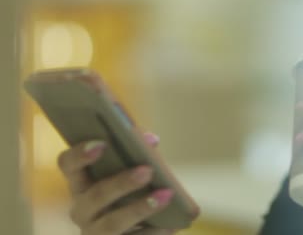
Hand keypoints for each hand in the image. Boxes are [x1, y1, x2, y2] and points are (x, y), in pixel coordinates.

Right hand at [57, 132, 175, 234]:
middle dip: (122, 183)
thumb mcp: (128, 174)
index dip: (80, 155)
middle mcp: (82, 210)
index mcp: (82, 183)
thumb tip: (151, 140)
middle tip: (147, 170)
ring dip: (140, 208)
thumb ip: (136, 154)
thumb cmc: (129, 194)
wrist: (127, 234)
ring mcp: (94, 233)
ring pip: (112, 223)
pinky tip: (172, 226)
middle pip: (95, 196)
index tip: (101, 143)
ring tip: (166, 196)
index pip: (68, 165)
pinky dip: (154, 232)